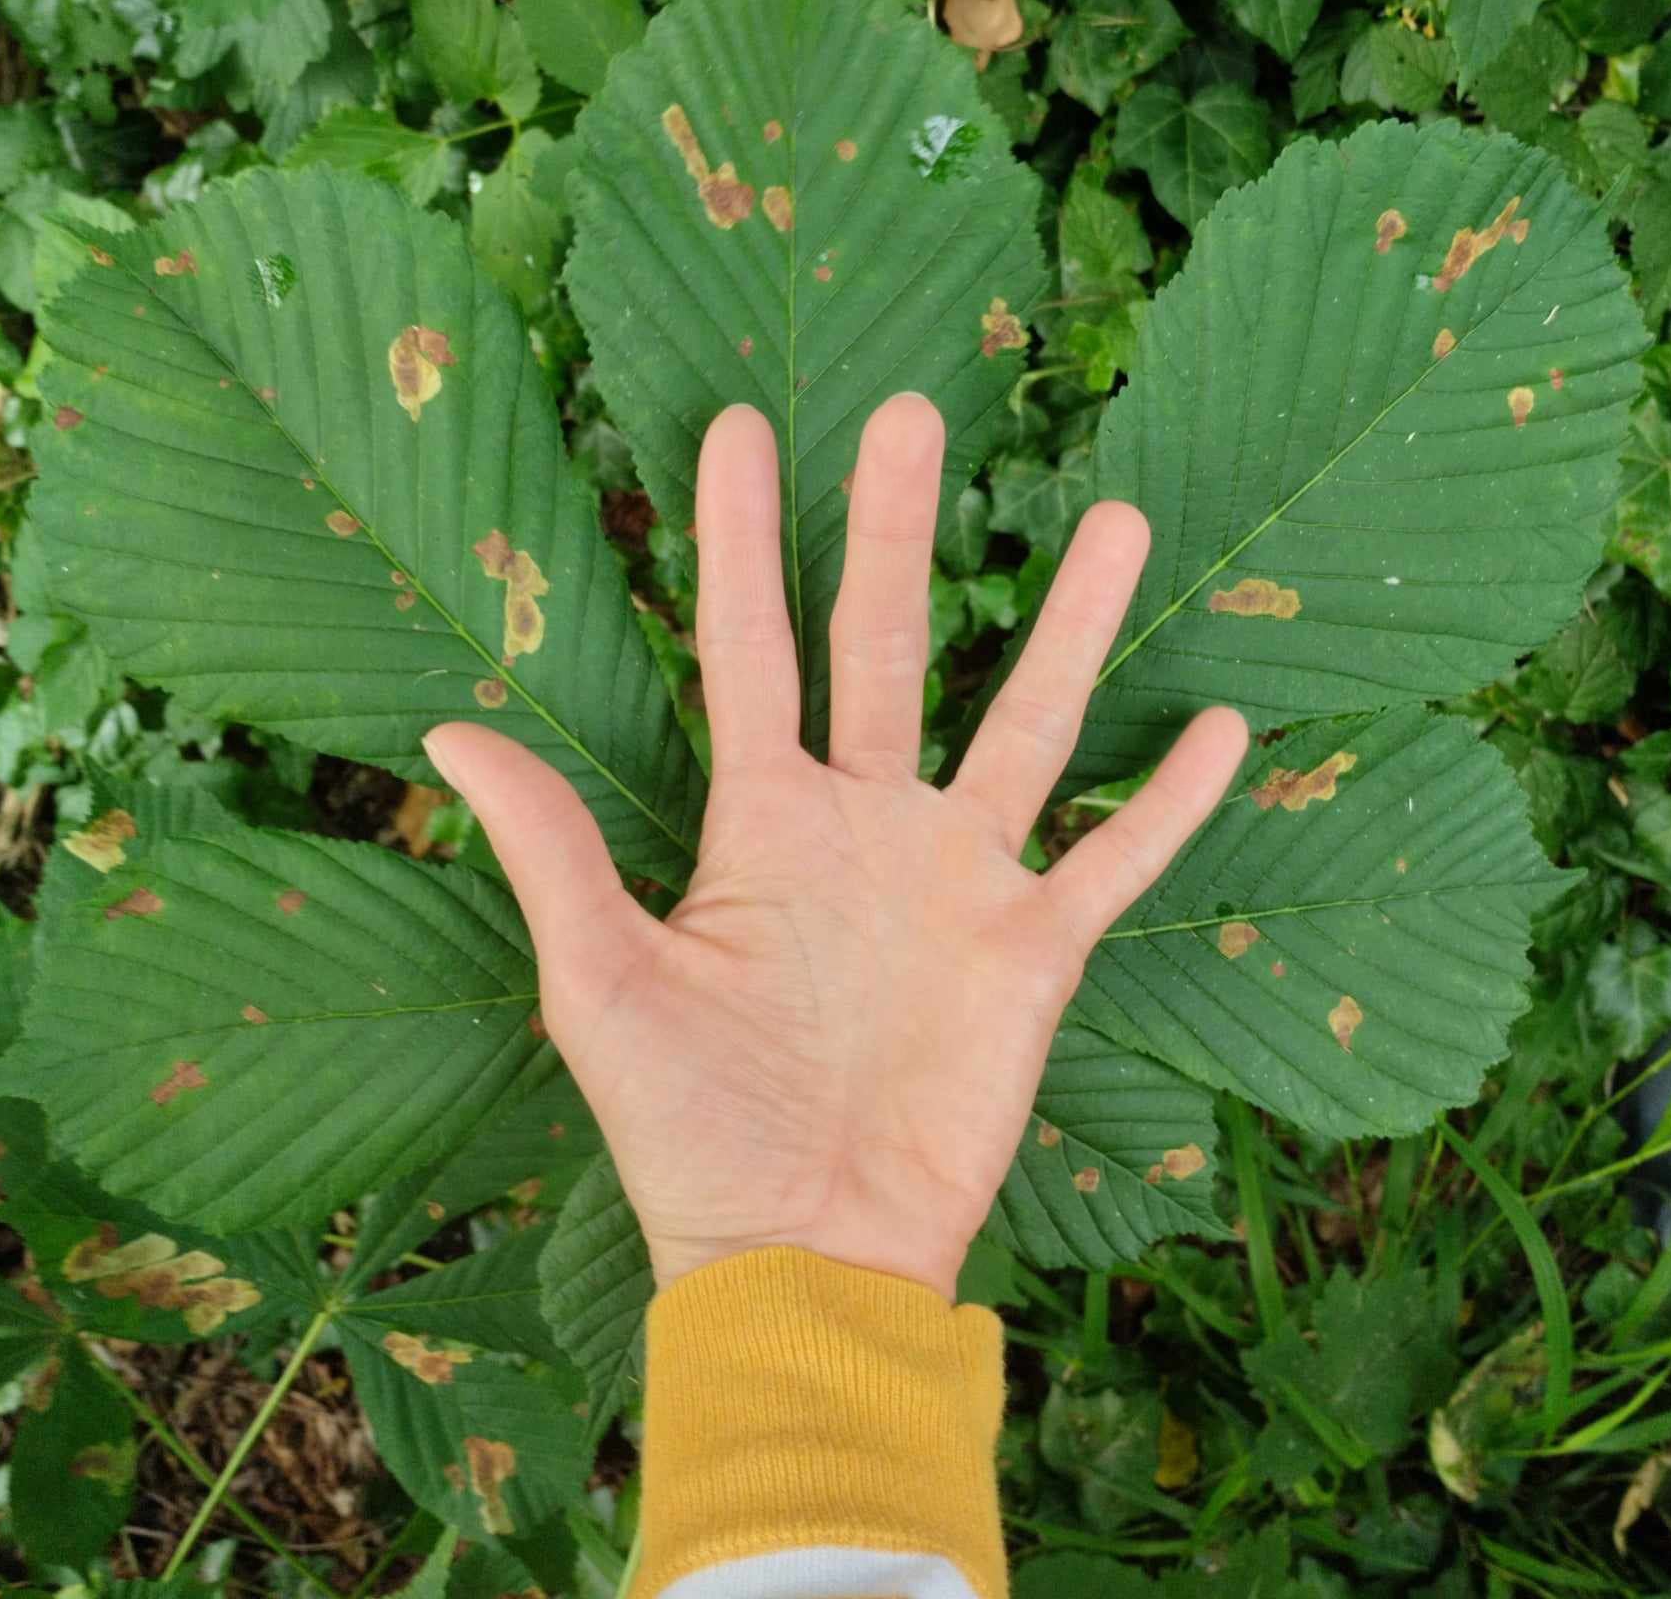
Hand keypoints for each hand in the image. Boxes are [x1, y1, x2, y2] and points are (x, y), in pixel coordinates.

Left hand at [423, 394, 1247, 1303]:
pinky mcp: (1035, 951)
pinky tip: (1224, 726)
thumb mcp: (604, 987)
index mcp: (762, 820)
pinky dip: (1171, 802)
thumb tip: (445, 732)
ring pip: (1029, 723)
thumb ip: (553, 851)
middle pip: (887, 646)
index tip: (740, 427)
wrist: (804, 1256)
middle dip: (894, 532)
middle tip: (908, 414)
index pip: (752, 646)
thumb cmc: (690, 1132)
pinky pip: (1118, 859)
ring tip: (1116, 523)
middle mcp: (866, 823)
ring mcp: (958, 879)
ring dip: (1070, 628)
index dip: (738, 539)